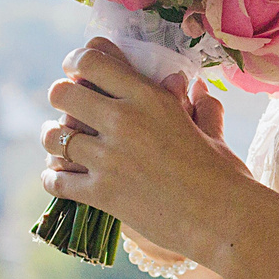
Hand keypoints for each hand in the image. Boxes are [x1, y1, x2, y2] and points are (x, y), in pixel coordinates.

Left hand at [43, 42, 253, 257]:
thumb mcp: (211, 131)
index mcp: (149, 97)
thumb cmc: (224, 173)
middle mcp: (123, 120)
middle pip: (62, 93)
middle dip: (62, 97)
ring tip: (60, 143)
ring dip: (54, 139)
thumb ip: (199, 105)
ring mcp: (108, 157)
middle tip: (68, 107)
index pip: (92, 60)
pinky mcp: (101, 193)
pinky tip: (61, 178)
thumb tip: (195, 88)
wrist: (223, 218)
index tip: (75, 67)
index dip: (77, 60)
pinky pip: (56, 179)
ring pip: (53, 137)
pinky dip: (55, 178)